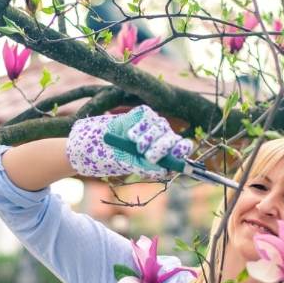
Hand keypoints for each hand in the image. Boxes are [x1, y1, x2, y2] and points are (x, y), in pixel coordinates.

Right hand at [66, 105, 192, 178]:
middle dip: (161, 146)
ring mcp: (154, 123)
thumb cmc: (120, 158)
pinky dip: (139, 126)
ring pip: (160, 126)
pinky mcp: (144, 113)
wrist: (101, 144)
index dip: (180, 149)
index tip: (173, 153)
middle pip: (171, 136)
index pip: (182, 147)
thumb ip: (150, 168)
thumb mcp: (135, 166)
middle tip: (147, 153)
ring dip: (147, 137)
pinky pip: (147, 116)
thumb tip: (165, 169)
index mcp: (167, 151)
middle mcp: (163, 136)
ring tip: (135, 144)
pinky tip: (130, 134)